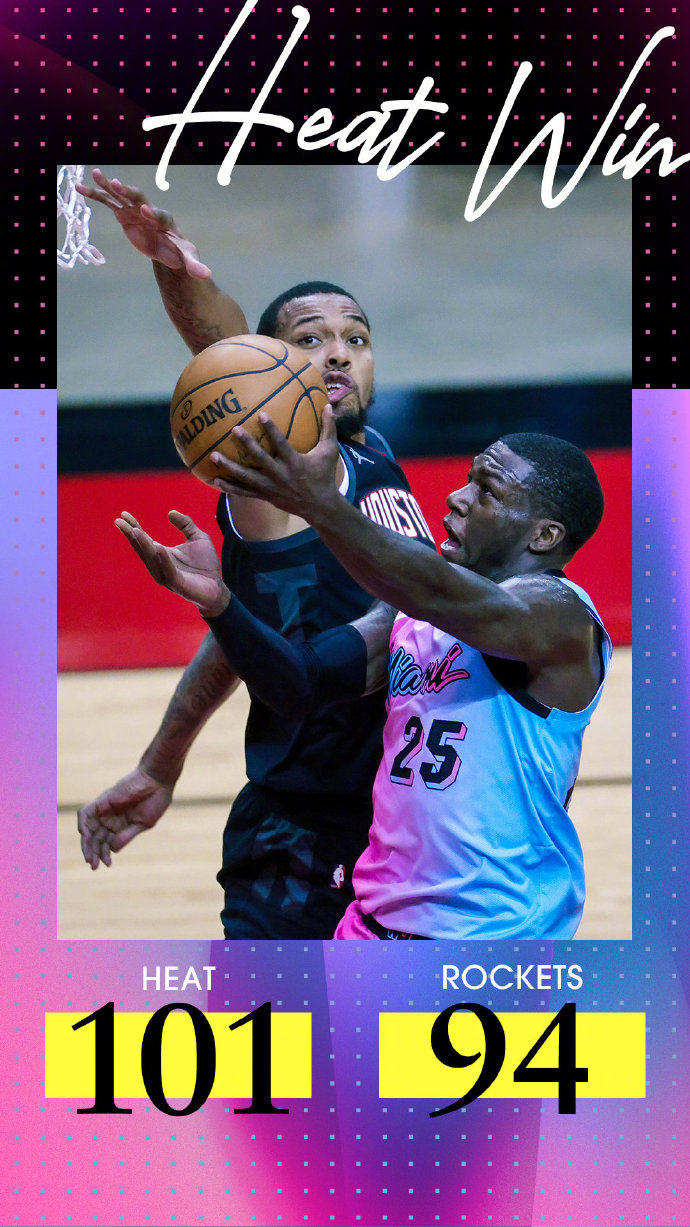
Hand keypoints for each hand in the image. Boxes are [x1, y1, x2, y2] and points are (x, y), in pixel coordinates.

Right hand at [76, 169, 211, 277]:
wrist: (168, 248)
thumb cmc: (179, 251)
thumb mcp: (187, 258)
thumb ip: (194, 265)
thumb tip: (206, 275)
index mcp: (165, 221)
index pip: (159, 215)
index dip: (152, 213)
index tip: (145, 211)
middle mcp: (149, 211)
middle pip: (139, 199)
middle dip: (129, 193)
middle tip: (118, 185)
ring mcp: (135, 210)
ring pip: (122, 196)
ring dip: (109, 186)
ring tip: (97, 175)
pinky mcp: (124, 214)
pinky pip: (109, 203)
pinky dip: (97, 196)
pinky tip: (82, 189)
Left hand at [77, 767, 173, 868]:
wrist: (157, 781)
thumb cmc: (155, 800)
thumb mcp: (142, 824)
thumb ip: (126, 836)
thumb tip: (112, 850)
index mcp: (122, 826)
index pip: (107, 843)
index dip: (104, 854)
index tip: (107, 864)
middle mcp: (111, 819)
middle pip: (96, 838)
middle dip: (93, 852)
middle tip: (93, 865)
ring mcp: (105, 810)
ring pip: (89, 829)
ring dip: (87, 843)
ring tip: (89, 856)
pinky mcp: (102, 801)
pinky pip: (85, 813)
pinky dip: (82, 824)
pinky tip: (85, 836)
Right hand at [115, 509, 228, 617]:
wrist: (217, 587)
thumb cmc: (205, 564)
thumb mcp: (198, 538)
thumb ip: (185, 524)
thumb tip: (170, 512)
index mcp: (161, 555)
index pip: (143, 539)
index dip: (133, 526)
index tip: (124, 514)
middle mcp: (159, 565)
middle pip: (142, 548)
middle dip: (131, 534)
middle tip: (120, 521)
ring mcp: (166, 576)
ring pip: (152, 558)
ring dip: (143, 544)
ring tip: (135, 530)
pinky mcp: (177, 583)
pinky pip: (168, 570)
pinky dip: (163, 559)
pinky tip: (158, 547)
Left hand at [210, 405, 341, 522]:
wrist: (320, 507)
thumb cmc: (324, 476)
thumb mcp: (330, 452)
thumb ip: (329, 428)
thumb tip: (329, 405)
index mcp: (295, 463)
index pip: (281, 444)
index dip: (271, 430)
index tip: (261, 415)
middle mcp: (281, 475)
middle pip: (261, 459)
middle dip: (248, 444)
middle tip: (234, 430)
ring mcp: (271, 487)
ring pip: (246, 477)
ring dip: (230, 467)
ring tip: (214, 456)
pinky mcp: (265, 496)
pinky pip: (244, 492)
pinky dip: (230, 487)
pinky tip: (215, 480)